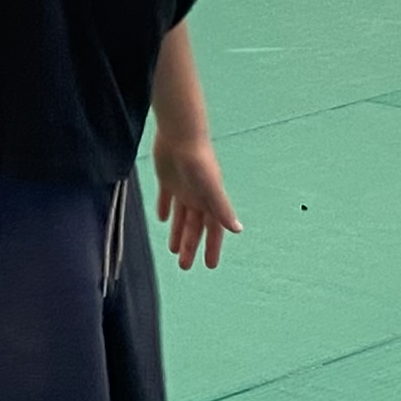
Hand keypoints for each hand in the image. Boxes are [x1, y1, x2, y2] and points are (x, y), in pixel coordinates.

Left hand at [154, 135, 240, 270]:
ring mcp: (183, 187)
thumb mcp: (211, 188)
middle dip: (191, 246)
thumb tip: (238, 230)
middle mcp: (198, 196)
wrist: (180, 134)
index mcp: (209, 200)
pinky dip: (165, 208)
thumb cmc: (198, 160)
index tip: (209, 265)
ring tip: (174, 251)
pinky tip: (162, 219)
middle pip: (195, 227)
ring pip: (182, 216)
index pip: (213, 230)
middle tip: (184, 266)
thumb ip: (222, 208)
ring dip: (178, 232)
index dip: (212, 247)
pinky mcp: (168, 177)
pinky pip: (166, 198)